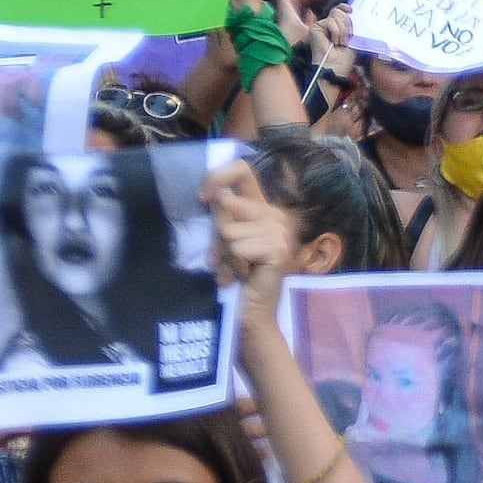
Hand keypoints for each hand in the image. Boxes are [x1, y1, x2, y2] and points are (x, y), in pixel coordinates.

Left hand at [206, 157, 298, 295]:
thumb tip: (216, 198)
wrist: (254, 312)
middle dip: (217, 235)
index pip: (242, 170)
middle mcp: (277, 215)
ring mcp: (280, 231)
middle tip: (224, 259)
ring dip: (225, 256)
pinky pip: (236, 248)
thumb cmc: (238, 276)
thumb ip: (224, 217)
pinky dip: (233, 267)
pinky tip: (245, 277)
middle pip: (226, 205)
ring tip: (236, 271)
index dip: (217, 176)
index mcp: (265, 208)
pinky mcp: (278, 249)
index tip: (202, 198)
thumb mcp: (228, 240)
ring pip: (228, 231)